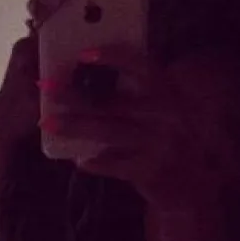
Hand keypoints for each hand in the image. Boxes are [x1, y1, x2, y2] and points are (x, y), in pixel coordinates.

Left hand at [41, 45, 239, 211]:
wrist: (192, 185)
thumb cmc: (169, 139)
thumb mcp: (164, 110)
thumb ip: (138, 94)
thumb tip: (88, 77)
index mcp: (169, 92)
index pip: (142, 67)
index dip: (113, 58)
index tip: (83, 54)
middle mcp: (167, 115)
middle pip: (114, 102)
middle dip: (77, 96)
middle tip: (47, 90)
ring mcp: (159, 144)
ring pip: (109, 132)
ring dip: (76, 127)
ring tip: (48, 123)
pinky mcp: (150, 170)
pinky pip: (114, 165)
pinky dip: (95, 162)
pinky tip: (79, 160)